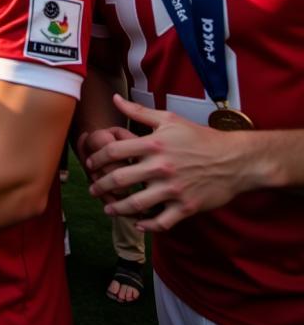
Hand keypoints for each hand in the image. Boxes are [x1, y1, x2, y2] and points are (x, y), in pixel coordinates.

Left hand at [85, 94, 254, 231]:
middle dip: (100, 185)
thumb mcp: (169, 120)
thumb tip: (115, 99)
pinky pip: (161, 221)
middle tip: (92, 188)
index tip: (91, 163)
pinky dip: (147, 225)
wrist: (235, 160)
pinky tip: (138, 223)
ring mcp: (173, 189)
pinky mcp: (186, 207)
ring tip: (108, 209)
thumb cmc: (200, 137)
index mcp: (154, 144)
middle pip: (120, 179)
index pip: (114, 151)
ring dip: (117, 208)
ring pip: (136, 204)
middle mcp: (161, 167)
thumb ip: (138, 112)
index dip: (97, 157)